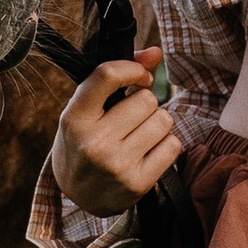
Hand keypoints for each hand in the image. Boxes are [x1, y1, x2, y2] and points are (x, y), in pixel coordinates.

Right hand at [51, 49, 182, 219]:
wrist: (76, 194)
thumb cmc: (83, 141)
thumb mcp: (87, 108)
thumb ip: (117, 77)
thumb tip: (156, 53)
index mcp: (74, 118)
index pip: (108, 75)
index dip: (133, 69)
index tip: (139, 77)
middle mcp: (94, 142)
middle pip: (145, 99)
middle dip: (144, 104)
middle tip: (130, 118)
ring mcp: (117, 165)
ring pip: (163, 120)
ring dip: (157, 123)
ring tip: (138, 135)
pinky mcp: (138, 184)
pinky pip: (173, 145)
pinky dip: (165, 144)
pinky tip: (147, 152)